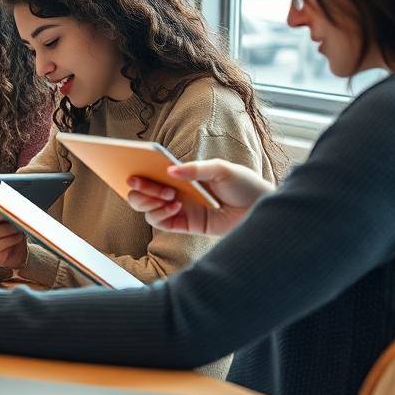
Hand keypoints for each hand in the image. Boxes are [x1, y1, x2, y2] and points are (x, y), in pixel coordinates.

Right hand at [0, 207, 26, 268]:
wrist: (16, 253)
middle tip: (10, 213)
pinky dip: (13, 238)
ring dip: (9, 228)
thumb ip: (8, 213)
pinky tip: (20, 236)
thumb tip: (14, 206)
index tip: (2, 202)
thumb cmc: (13, 234)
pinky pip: (2, 243)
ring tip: (20, 227)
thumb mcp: (10, 221)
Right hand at [127, 159, 273, 236]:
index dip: (137, 171)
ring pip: (146, 208)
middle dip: (140, 189)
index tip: (133, 170)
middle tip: (147, 184)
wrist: (261, 210)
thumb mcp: (222, 170)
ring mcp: (178, 208)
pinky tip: (175, 207)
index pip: (150, 172)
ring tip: (169, 197)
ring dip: (149, 202)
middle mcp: (175, 191)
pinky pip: (159, 223)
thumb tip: (170, 170)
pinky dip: (160, 215)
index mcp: (181, 174)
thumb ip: (196, 169)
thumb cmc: (245, 185)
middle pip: (141, 192)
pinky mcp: (184, 225)